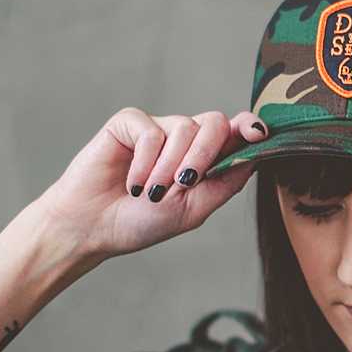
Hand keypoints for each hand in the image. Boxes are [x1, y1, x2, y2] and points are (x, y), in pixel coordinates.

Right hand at [36, 107, 269, 259]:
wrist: (93, 228)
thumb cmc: (140, 222)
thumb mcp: (193, 209)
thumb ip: (225, 182)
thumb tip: (256, 156)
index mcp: (203, 158)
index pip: (234, 132)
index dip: (249, 127)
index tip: (257, 133)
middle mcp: (183, 139)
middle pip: (214, 124)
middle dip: (204, 154)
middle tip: (184, 184)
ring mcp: (157, 128)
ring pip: (184, 127)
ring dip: (170, 166)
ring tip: (151, 192)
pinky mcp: (128, 123)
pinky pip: (150, 131)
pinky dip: (144, 161)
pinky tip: (131, 183)